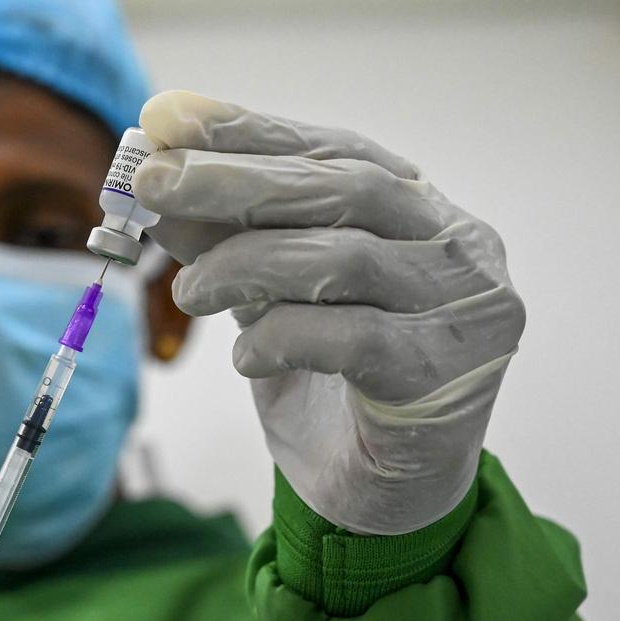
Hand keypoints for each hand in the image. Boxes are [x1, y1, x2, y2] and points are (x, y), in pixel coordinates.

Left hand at [136, 91, 524, 534]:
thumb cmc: (332, 388)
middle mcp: (460, 250)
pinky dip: (281, 337)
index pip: (336, 152)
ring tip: (188, 291)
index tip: (168, 120)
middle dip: (236, 181)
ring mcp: (464, 313)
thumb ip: (233, 242)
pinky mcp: (443, 379)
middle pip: (345, 189)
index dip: (251, 132)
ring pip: (344, 258)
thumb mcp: (270, 300)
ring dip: (246, 263)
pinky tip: (245, 357)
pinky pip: (351, 339)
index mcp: (424, 214)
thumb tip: (160, 189)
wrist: (384, 501)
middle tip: (156, 183)